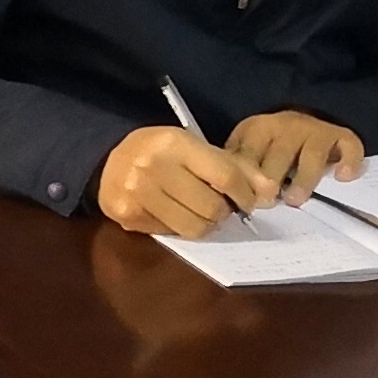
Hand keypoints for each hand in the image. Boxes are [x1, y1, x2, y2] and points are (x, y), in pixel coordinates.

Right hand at [99, 125, 278, 236]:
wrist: (107, 158)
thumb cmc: (161, 151)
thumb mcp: (196, 147)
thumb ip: (235, 167)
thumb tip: (269, 193)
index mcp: (175, 143)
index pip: (226, 177)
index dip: (246, 194)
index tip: (249, 201)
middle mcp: (153, 166)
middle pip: (212, 207)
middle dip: (224, 211)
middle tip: (219, 206)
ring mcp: (137, 193)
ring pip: (194, 227)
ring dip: (206, 224)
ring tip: (201, 212)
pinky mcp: (128, 215)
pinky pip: (172, 234)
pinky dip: (180, 228)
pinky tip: (175, 213)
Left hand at [229, 108, 365, 204]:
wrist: (311, 110)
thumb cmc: (271, 144)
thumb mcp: (249, 149)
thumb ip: (238, 167)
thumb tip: (225, 196)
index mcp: (258, 128)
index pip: (248, 152)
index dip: (244, 177)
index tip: (243, 199)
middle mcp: (288, 125)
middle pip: (279, 154)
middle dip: (272, 179)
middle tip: (267, 203)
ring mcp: (316, 129)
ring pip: (312, 154)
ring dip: (303, 179)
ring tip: (295, 200)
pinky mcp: (341, 135)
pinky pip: (349, 146)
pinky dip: (348, 161)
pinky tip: (342, 177)